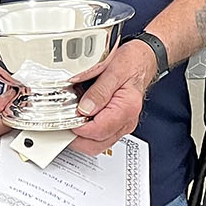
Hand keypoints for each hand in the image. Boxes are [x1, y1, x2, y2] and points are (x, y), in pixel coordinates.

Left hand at [68, 40, 156, 155]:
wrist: (142, 61)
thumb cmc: (132, 63)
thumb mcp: (114, 70)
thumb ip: (99, 90)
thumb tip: (84, 109)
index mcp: (127, 108)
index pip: (99, 130)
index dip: (79, 127)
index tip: (66, 119)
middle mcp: (126, 121)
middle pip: (97, 144)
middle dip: (76, 138)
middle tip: (63, 123)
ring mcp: (121, 125)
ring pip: (97, 144)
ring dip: (80, 137)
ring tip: (69, 121)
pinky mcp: (116, 124)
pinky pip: (99, 137)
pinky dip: (86, 133)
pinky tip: (78, 120)